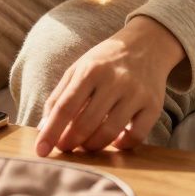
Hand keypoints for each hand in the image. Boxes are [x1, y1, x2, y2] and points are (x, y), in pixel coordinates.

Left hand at [34, 16, 185, 156]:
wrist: (147, 44)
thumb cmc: (105, 61)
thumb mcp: (77, 69)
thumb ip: (59, 97)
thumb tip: (44, 129)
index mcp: (90, 70)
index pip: (65, 107)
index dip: (51, 132)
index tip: (40, 150)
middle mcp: (114, 80)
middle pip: (86, 123)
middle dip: (70, 142)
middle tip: (64, 148)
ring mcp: (136, 93)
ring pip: (110, 132)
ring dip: (92, 146)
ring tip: (85, 145)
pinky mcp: (154, 105)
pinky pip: (136, 135)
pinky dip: (122, 145)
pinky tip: (114, 141)